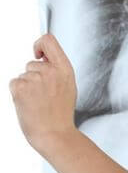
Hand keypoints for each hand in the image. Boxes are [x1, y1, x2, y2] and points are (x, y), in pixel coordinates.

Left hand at [8, 33, 77, 149]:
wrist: (54, 133)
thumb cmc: (60, 113)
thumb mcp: (68, 85)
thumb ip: (57, 69)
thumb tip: (42, 56)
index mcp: (65, 68)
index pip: (48, 39)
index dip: (39, 43)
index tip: (37, 54)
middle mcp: (50, 71)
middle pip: (32, 62)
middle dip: (34, 76)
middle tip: (43, 94)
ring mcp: (35, 79)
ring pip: (23, 75)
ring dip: (27, 86)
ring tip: (38, 101)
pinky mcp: (20, 88)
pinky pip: (14, 83)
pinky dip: (18, 92)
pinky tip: (29, 103)